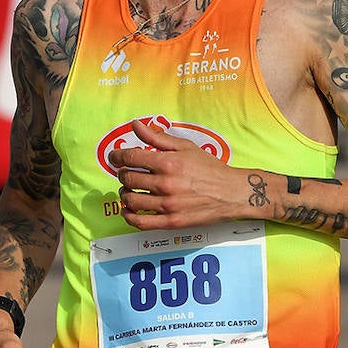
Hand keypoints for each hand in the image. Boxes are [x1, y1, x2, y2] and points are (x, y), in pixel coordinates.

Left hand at [108, 118, 242, 229]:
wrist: (232, 193)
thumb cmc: (210, 168)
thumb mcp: (186, 146)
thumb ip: (158, 137)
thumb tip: (136, 125)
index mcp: (168, 162)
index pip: (130, 157)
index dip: (117, 156)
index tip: (114, 157)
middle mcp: (166, 183)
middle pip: (128, 178)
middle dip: (122, 174)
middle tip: (126, 173)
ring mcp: (168, 204)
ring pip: (131, 200)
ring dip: (125, 193)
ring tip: (129, 190)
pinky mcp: (171, 221)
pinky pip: (140, 222)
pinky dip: (129, 216)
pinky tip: (128, 210)